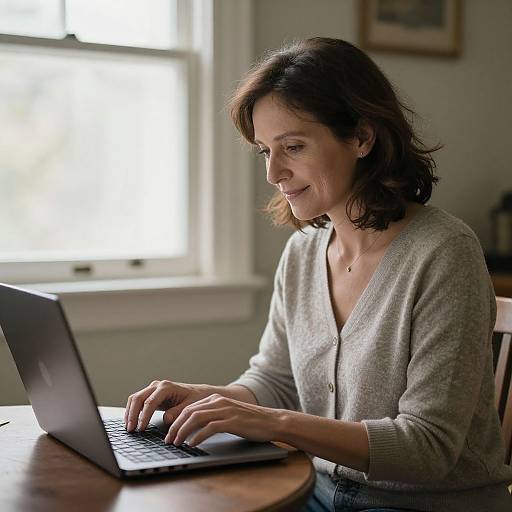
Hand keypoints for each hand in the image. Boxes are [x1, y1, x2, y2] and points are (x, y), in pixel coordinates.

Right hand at [124, 380, 210, 431]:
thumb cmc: (195, 399)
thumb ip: (178, 412)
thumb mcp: (190, 407)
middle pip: (138, 398)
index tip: (141, 428)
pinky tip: (131, 421)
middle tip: (131, 430)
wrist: (198, 393)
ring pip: (135, 398)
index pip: (150, 402)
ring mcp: (153, 388)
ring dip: (130, 412)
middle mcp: (158, 385)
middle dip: (132, 414)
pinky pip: (138, 401)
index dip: (144, 416)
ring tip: (129, 428)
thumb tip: (166, 418)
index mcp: (167, 387)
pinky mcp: (151, 394)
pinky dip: (132, 410)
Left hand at [164, 393, 283, 445]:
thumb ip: (213, 417)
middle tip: (168, 440)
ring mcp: (226, 410)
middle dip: (176, 426)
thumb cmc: (250, 421)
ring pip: (196, 418)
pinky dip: (198, 436)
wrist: (272, 421)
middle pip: (189, 412)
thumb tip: (193, 429)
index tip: (169, 433)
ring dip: (183, 431)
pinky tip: (192, 444)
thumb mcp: (228, 415)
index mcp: (216, 399)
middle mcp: (219, 402)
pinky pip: (210, 427)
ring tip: (177, 443)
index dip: (176, 420)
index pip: (189, 408)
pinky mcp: (232, 421)